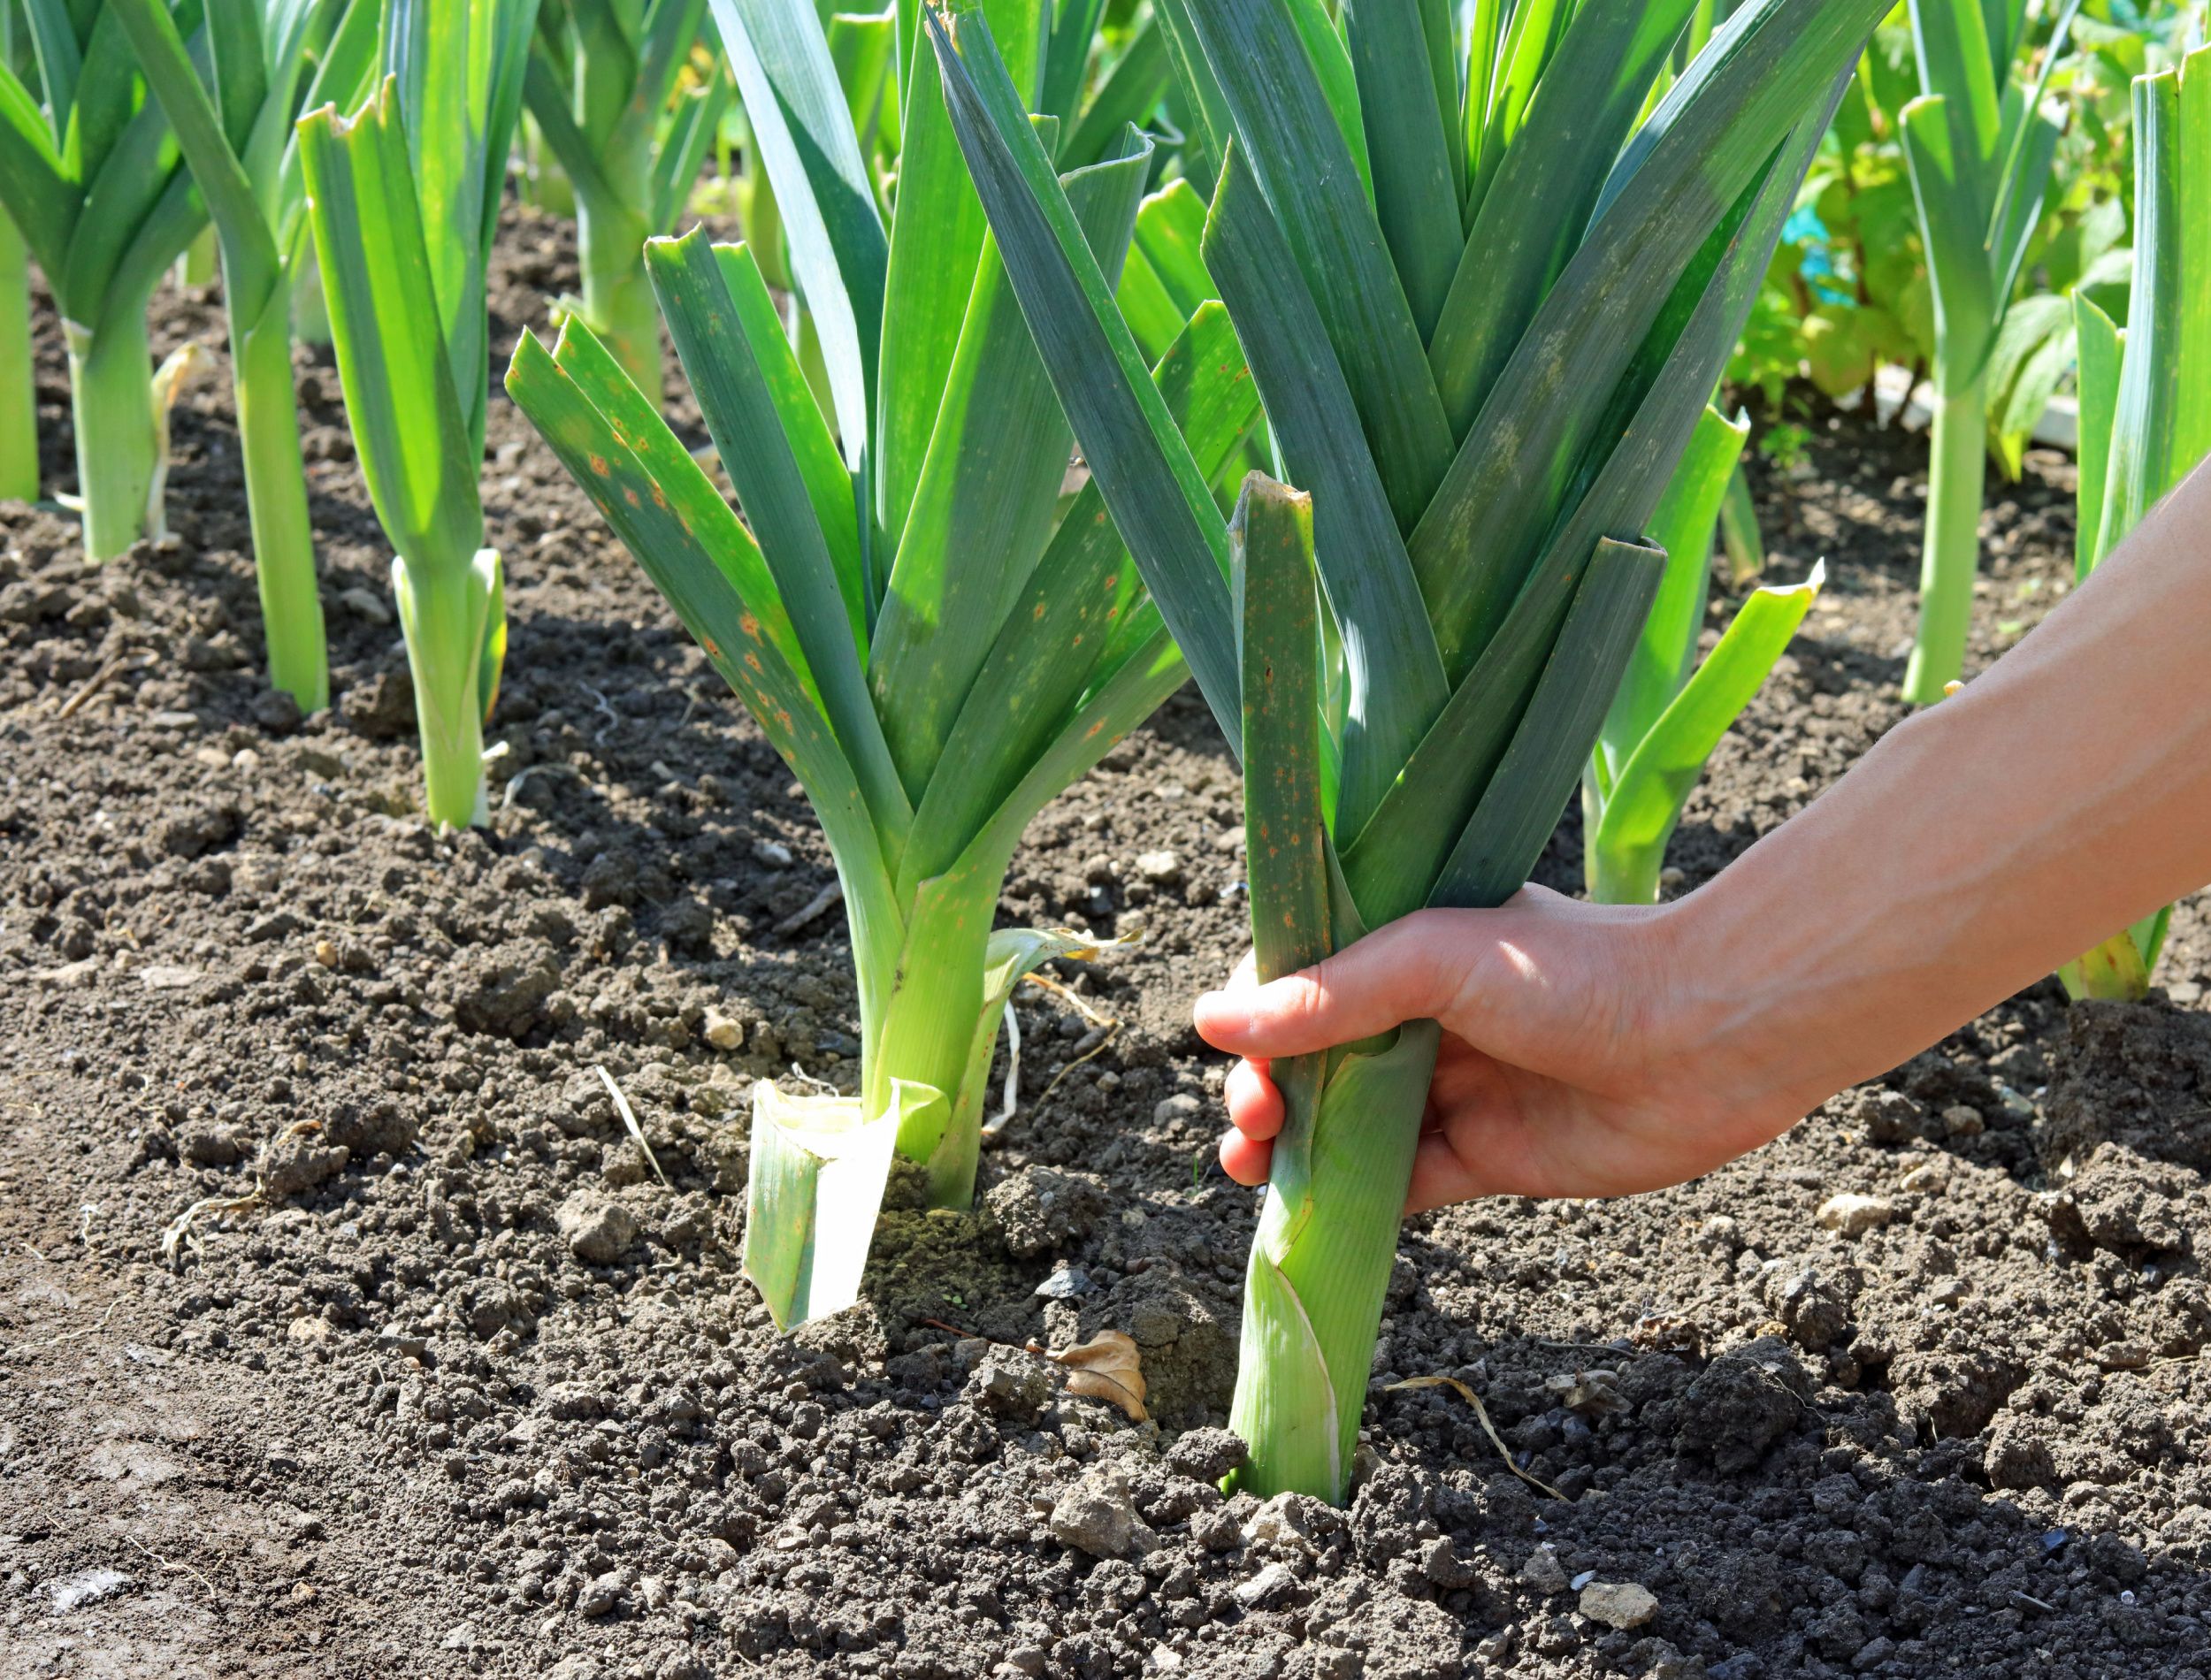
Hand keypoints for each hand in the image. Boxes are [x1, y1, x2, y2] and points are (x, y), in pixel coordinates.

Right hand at [1193, 886, 1796, 1211]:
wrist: (1710, 1039)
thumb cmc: (1577, 974)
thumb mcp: (1436, 960)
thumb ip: (1330, 994)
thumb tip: (1211, 1021)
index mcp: (1410, 944)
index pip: (1304, 974)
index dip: (1257, 1013)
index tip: (1232, 1048)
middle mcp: (1425, 1015)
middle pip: (1312, 1058)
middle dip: (1264, 1089)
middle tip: (1252, 1118)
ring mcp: (1454, 1089)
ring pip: (1345, 1125)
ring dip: (1290, 1146)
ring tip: (1252, 1165)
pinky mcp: (1486, 1159)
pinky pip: (1399, 1184)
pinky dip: (1350, 1199)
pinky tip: (1313, 1208)